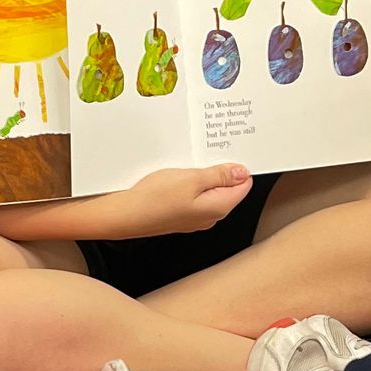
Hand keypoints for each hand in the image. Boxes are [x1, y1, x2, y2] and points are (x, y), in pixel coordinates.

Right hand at [110, 165, 253, 239]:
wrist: (126, 215)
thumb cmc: (155, 199)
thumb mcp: (192, 179)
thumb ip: (220, 176)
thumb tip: (241, 172)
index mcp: (219, 207)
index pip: (244, 185)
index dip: (239, 166)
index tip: (229, 152)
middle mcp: (211, 216)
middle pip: (228, 188)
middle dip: (222, 170)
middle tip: (206, 155)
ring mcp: (196, 217)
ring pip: (211, 191)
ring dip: (204, 176)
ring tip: (189, 165)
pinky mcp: (183, 214)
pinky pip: (196, 196)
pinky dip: (192, 184)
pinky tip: (179, 176)